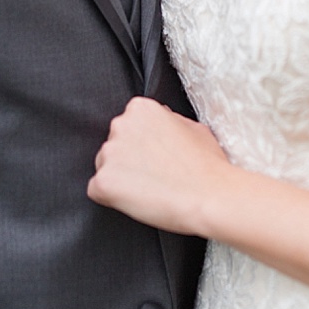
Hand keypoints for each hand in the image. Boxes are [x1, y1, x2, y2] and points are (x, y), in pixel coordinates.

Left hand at [88, 96, 233, 235]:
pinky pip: (99, 191)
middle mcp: (120, 125)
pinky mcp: (102, 182)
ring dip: (121, 179)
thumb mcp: (193, 126)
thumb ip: (167, 120)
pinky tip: (138, 200)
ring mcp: (109, 154)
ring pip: (105, 168)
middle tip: (153, 173)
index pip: (129, 126)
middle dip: (128, 160)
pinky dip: (113, 198)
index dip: (142, 145)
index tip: (154, 156)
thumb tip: (159, 122)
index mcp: (141, 108)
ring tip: (149, 188)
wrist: (209, 195)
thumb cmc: (206, 165)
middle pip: (113, 145)